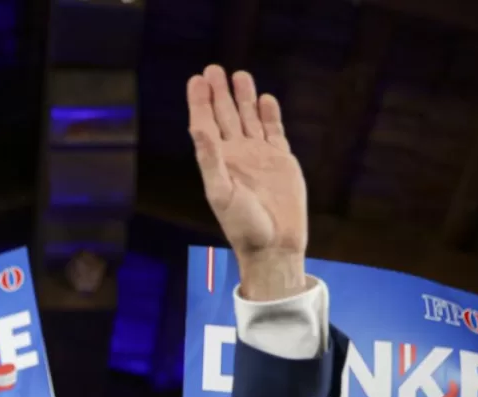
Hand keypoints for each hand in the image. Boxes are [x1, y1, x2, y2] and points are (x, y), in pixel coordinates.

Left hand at [187, 65, 307, 300]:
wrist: (274, 246)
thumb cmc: (244, 226)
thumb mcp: (221, 193)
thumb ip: (210, 159)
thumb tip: (198, 128)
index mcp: (218, 162)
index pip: (205, 125)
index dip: (200, 103)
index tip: (196, 79)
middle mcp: (236, 156)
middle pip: (226, 116)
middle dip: (219, 93)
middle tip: (213, 69)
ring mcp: (259, 157)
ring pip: (249, 119)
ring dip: (244, 98)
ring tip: (238, 74)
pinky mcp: (281, 162)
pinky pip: (274, 132)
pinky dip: (269, 116)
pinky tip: (265, 100)